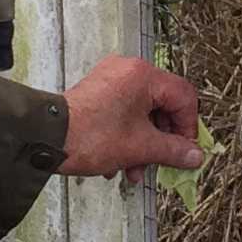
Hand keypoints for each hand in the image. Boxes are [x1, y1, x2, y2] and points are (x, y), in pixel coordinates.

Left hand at [60, 53, 202, 181]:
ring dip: (143, 143)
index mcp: (143, 75)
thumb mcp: (140, 147)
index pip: (183, 97)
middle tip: (161, 163)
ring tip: (134, 171)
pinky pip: (124, 111)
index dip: (189, 127)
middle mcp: (128, 69)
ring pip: (142, 111)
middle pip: (162, 104)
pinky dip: (126, 135)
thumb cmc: (93, 137)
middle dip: (162, 140)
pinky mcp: (97, 91)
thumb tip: (196, 156)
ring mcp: (111, 78)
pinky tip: (118, 162)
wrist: (46, 137)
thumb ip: (173, 150)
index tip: (185, 151)